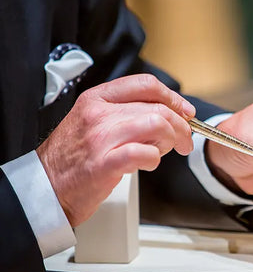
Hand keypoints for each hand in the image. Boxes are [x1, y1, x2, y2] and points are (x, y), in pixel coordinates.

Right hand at [37, 74, 195, 225]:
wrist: (46, 187)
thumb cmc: (74, 158)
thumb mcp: (94, 123)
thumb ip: (126, 114)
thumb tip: (168, 114)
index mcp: (97, 99)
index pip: (146, 85)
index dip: (173, 98)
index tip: (186, 112)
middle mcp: (99, 114)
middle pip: (157, 108)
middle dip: (180, 126)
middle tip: (184, 142)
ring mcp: (101, 138)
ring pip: (156, 125)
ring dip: (171, 140)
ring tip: (165, 151)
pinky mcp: (104, 164)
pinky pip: (144, 153)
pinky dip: (155, 159)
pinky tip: (149, 163)